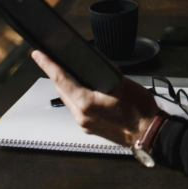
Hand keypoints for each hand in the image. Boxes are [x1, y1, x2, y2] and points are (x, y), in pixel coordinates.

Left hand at [31, 50, 161, 146]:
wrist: (148, 133)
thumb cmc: (140, 112)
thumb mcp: (123, 84)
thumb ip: (104, 74)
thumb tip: (93, 65)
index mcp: (86, 103)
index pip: (61, 79)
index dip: (48, 64)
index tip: (38, 55)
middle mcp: (81, 115)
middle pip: (62, 90)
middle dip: (60, 75)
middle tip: (60, 62)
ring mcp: (85, 123)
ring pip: (69, 100)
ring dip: (71, 87)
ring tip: (80, 76)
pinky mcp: (90, 127)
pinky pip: (78, 109)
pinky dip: (80, 98)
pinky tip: (91, 92)